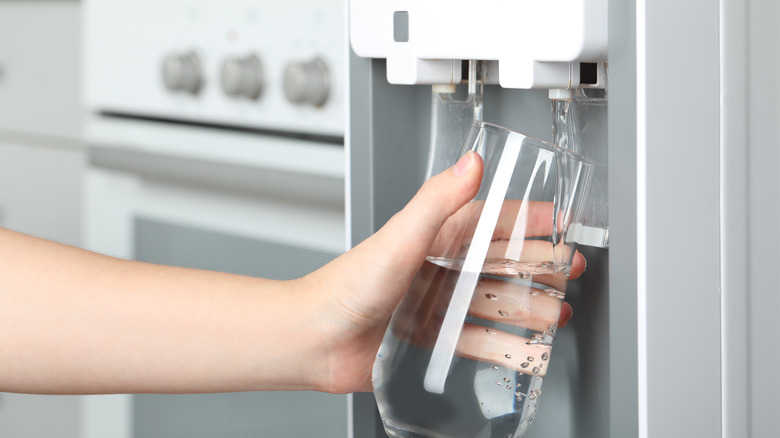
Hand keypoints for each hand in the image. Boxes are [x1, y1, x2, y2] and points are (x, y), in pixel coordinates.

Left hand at [308, 152, 584, 392]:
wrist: (314, 340)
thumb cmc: (344, 287)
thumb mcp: (399, 238)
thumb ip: (436, 201)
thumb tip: (471, 163)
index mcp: (433, 236)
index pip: (492, 221)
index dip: (530, 219)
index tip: (561, 221)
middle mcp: (437, 268)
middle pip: (500, 263)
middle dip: (539, 265)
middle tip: (569, 270)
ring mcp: (434, 304)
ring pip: (493, 302)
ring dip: (528, 307)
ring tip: (556, 313)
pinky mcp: (429, 338)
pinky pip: (475, 340)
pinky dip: (503, 345)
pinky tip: (523, 349)